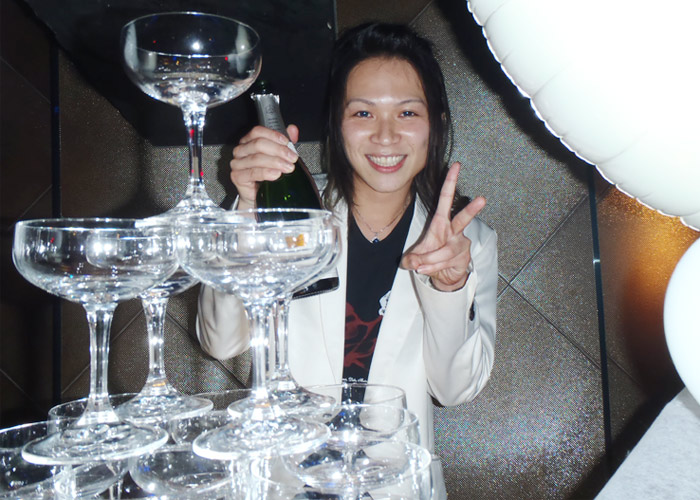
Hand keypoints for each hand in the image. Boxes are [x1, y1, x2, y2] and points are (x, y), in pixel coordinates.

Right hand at [229, 125, 299, 208]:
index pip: (258, 132)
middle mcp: (241, 150)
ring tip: (288, 167)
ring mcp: (237, 163)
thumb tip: (293, 129)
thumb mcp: (278, 156)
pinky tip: (276, 174)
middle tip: (292, 158)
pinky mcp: (237, 176)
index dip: (273, 135)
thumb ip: (285, 142)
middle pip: (258, 144)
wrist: (258, 194)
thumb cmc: (266, 174)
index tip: (287, 142)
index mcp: (248, 141)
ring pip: (256, 158)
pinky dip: (266, 173)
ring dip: (275, 162)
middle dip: (278, 150)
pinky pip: (252, 173)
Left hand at [401, 162, 485, 291]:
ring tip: (420, 266)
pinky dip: (433, 267)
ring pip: (445, 251)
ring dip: (430, 260)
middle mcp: (454, 231)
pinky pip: (446, 262)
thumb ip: (412, 258)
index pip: (446, 199)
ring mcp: (461, 244)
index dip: (450, 182)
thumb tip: (410, 262)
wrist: (445, 275)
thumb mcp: (416, 256)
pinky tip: (428, 269)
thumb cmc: (431, 257)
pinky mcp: (465, 258)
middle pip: (463, 219)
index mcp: (441, 222)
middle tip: (482, 200)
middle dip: (471, 210)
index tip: (456, 166)